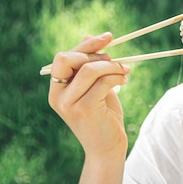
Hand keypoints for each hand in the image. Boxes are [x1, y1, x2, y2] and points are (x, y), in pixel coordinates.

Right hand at [48, 32, 129, 158]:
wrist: (107, 148)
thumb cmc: (103, 116)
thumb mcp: (96, 86)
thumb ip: (90, 65)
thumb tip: (89, 35)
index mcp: (57, 89)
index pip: (63, 57)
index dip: (86, 45)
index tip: (108, 37)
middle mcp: (57, 96)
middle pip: (67, 58)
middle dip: (94, 53)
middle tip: (114, 59)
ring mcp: (68, 104)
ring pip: (88, 69)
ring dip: (111, 65)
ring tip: (125, 70)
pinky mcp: (84, 109)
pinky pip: (102, 82)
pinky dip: (116, 75)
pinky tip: (126, 78)